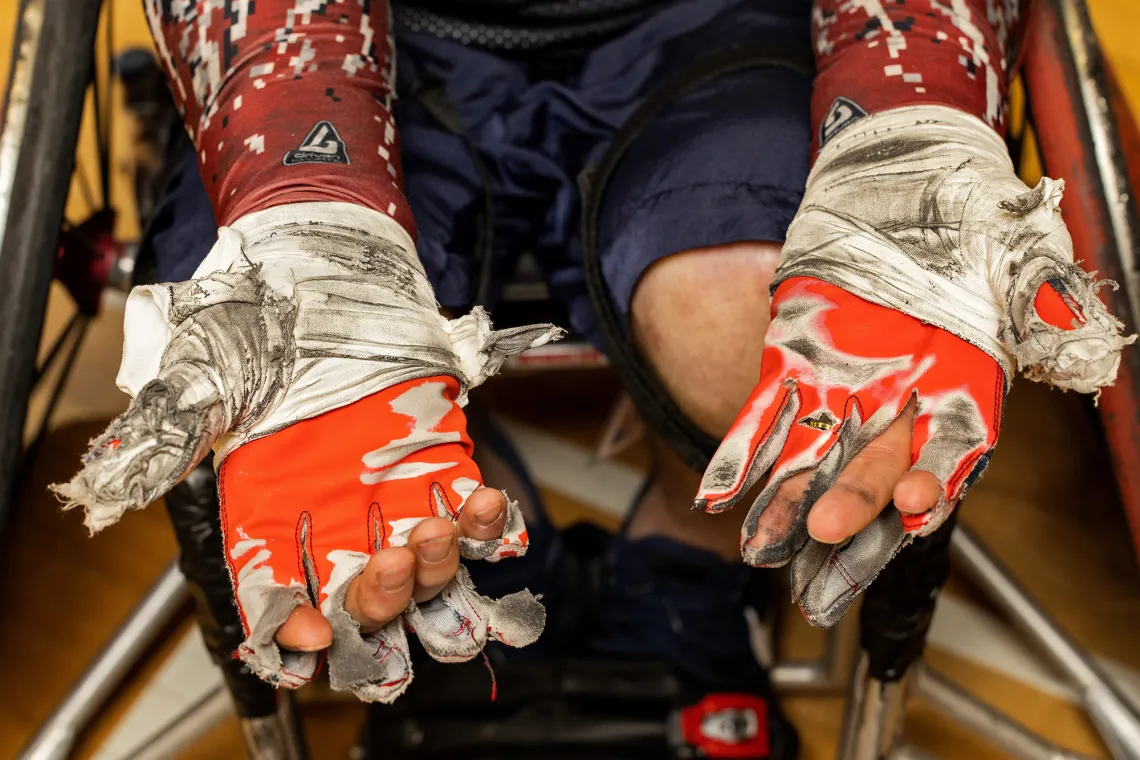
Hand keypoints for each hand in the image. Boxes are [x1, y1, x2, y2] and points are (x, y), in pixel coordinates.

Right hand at [54, 202, 560, 699]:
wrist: (317, 269)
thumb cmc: (253, 318)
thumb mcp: (199, 373)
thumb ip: (169, 432)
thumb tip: (111, 484)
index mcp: (267, 508)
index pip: (278, 596)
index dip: (296, 631)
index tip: (319, 639)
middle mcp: (330, 514)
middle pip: (362, 601)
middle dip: (381, 604)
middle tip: (390, 566)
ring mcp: (389, 493)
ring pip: (423, 574)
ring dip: (437, 572)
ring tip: (435, 532)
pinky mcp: (439, 460)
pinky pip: (471, 516)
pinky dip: (488, 525)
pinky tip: (486, 504)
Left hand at [695, 106, 1132, 626]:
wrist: (905, 189)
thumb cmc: (970, 225)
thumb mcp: (1021, 256)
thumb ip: (1044, 304)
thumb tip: (1084, 343)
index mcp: (961, 385)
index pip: (952, 450)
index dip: (936, 481)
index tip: (917, 510)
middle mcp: (901, 402)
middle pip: (877, 465)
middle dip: (853, 502)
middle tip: (826, 532)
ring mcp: (844, 389)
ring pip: (815, 458)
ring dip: (788, 502)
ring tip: (763, 546)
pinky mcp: (793, 367)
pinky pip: (764, 417)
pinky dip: (742, 454)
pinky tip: (719, 493)